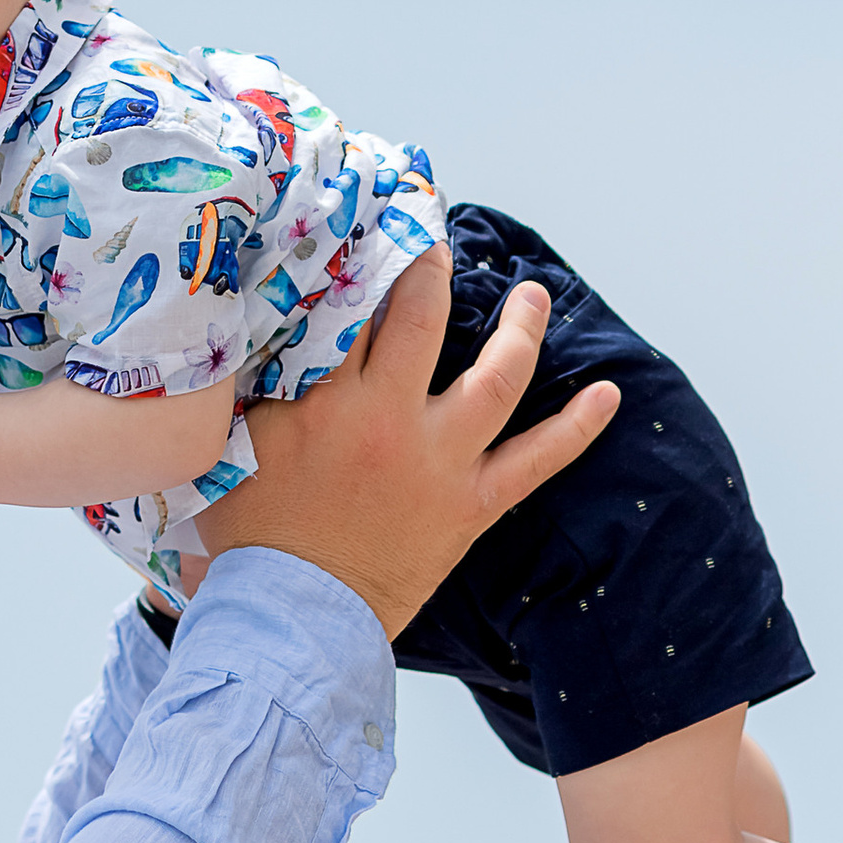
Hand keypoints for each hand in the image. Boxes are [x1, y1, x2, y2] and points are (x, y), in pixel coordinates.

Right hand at [191, 249, 616, 639]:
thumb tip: (260, 327)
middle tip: (435, 242)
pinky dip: (577, 428)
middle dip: (430, 269)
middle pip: (422, 319)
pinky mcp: (473, 504)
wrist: (293, 618)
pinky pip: (538, 460)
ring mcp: (440, 461)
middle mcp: (390, 419)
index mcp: (326, 400)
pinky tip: (607, 395)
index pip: (350, 306)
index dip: (361, 257)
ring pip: (497, 376)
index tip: (369, 224)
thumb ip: (254, 385)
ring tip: (532, 295)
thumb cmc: (254, 534)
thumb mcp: (235, 444)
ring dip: (521, 328)